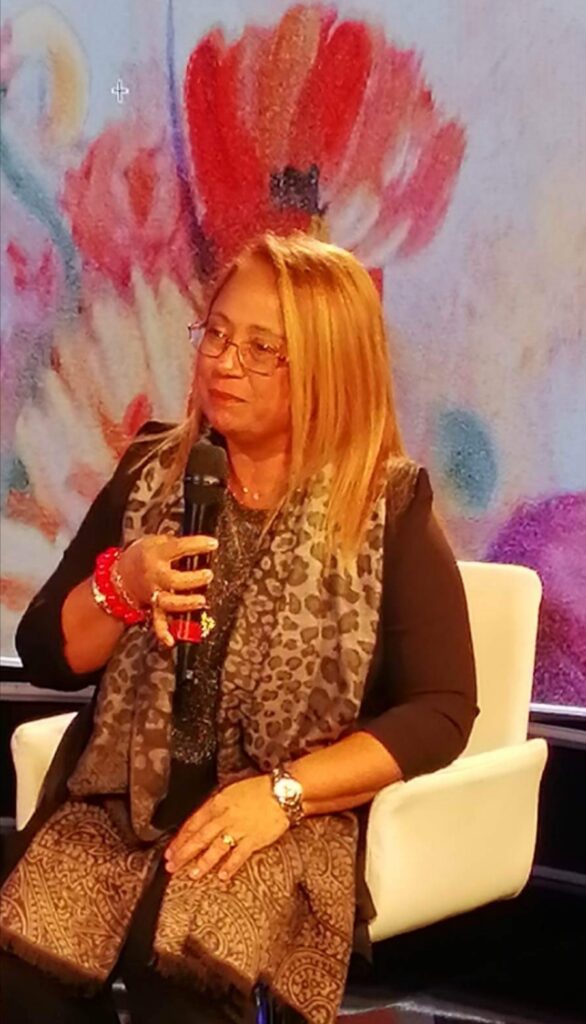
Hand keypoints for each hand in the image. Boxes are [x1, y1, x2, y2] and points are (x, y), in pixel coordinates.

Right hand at [117, 533, 217, 646]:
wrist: (121, 575)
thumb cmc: (143, 555)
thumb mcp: (156, 540)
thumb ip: (175, 542)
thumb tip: (200, 542)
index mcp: (155, 554)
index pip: (178, 548)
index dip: (196, 545)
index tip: (212, 544)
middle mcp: (155, 575)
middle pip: (174, 580)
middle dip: (192, 579)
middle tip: (208, 575)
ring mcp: (154, 594)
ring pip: (169, 602)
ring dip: (185, 603)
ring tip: (201, 600)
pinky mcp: (154, 608)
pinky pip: (158, 621)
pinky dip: (163, 632)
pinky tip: (171, 641)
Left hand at [164, 775, 289, 881]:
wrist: (282, 791)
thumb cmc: (258, 789)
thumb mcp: (231, 790)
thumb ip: (216, 805)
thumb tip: (201, 818)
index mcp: (218, 803)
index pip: (193, 822)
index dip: (180, 838)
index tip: (170, 850)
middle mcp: (225, 816)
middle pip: (200, 837)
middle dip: (184, 853)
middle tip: (172, 866)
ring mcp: (239, 829)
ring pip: (216, 848)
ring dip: (203, 862)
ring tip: (192, 875)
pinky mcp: (254, 839)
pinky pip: (239, 855)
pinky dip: (229, 866)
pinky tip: (221, 876)